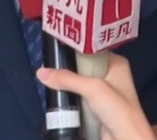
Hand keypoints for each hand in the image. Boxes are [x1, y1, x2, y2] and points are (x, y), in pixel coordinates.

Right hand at [36, 54, 154, 139]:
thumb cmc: (116, 109)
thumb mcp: (92, 88)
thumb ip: (67, 79)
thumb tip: (40, 72)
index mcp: (116, 64)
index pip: (92, 50)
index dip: (74, 49)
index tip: (55, 48)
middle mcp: (111, 75)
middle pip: (84, 67)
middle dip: (68, 68)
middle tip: (48, 66)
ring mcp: (104, 93)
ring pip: (80, 83)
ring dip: (67, 84)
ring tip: (48, 79)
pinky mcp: (97, 108)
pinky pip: (79, 97)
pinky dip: (69, 98)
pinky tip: (56, 94)